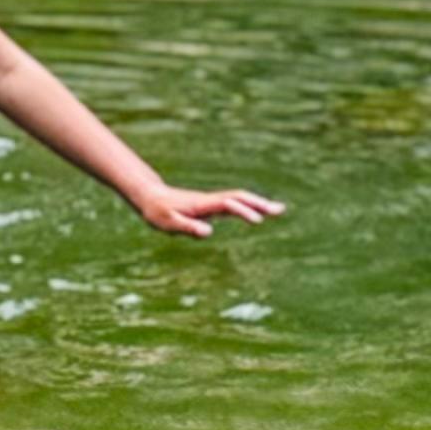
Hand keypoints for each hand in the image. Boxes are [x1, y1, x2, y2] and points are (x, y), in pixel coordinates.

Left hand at [130, 185, 283, 238]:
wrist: (150, 197)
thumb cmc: (157, 212)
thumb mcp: (168, 222)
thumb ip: (187, 227)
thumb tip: (208, 232)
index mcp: (202, 204)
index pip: (227, 205)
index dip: (242, 211)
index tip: (257, 220)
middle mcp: (210, 200)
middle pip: (239, 198)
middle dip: (259, 204)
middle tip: (280, 210)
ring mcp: (212, 202)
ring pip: (239, 199)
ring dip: (258, 204)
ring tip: (279, 210)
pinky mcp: (211, 206)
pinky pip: (234, 205)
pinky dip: (249, 207)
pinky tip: (260, 214)